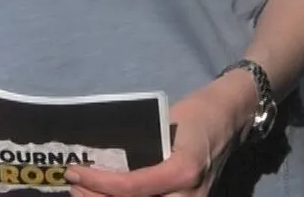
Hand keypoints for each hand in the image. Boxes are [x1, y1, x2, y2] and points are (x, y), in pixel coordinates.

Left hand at [66, 73, 251, 196]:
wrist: (229, 119)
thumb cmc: (195, 114)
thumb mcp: (163, 124)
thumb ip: (137, 145)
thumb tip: (97, 155)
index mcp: (183, 170)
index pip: (132, 187)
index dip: (99, 184)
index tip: (74, 173)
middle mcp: (189, 195)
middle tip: (74, 187)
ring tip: (84, 194)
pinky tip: (106, 196)